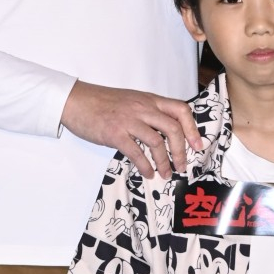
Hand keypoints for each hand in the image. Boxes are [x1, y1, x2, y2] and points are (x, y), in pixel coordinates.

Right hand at [61, 80, 203, 179]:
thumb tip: (164, 133)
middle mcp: (142, 108)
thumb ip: (148, 112)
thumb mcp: (131, 101)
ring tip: (165, 173)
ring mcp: (129, 120)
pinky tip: (147, 173)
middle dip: (181, 151)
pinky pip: (136, 152)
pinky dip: (145, 166)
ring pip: (157, 142)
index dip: (192, 128)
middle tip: (182, 166)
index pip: (180, 109)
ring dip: (164, 161)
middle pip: (173, 128)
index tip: (197, 145)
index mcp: (149, 100)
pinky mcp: (115, 133)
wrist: (76, 101)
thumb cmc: (102, 103)